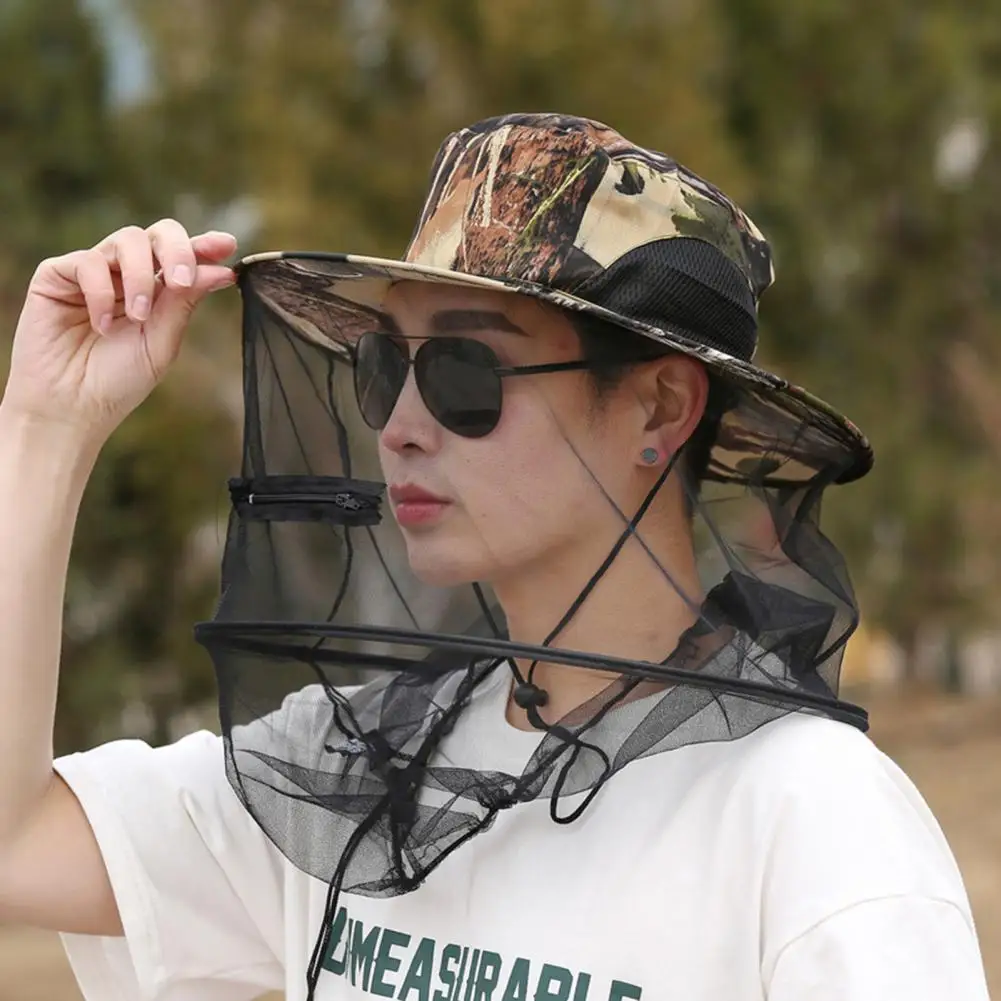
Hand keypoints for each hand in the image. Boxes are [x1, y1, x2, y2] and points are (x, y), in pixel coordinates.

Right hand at [4, 219, 236, 441]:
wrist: (70, 407)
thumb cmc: (117, 382)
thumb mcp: (161, 343)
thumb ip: (184, 303)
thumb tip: (222, 270)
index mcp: (157, 292)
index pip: (182, 258)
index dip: (204, 246)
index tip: (227, 245)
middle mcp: (126, 275)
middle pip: (158, 234)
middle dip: (177, 250)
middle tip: (181, 281)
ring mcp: (94, 272)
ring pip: (127, 240)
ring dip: (140, 277)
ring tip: (138, 316)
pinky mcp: (57, 275)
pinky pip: (88, 261)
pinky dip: (100, 291)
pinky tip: (102, 324)